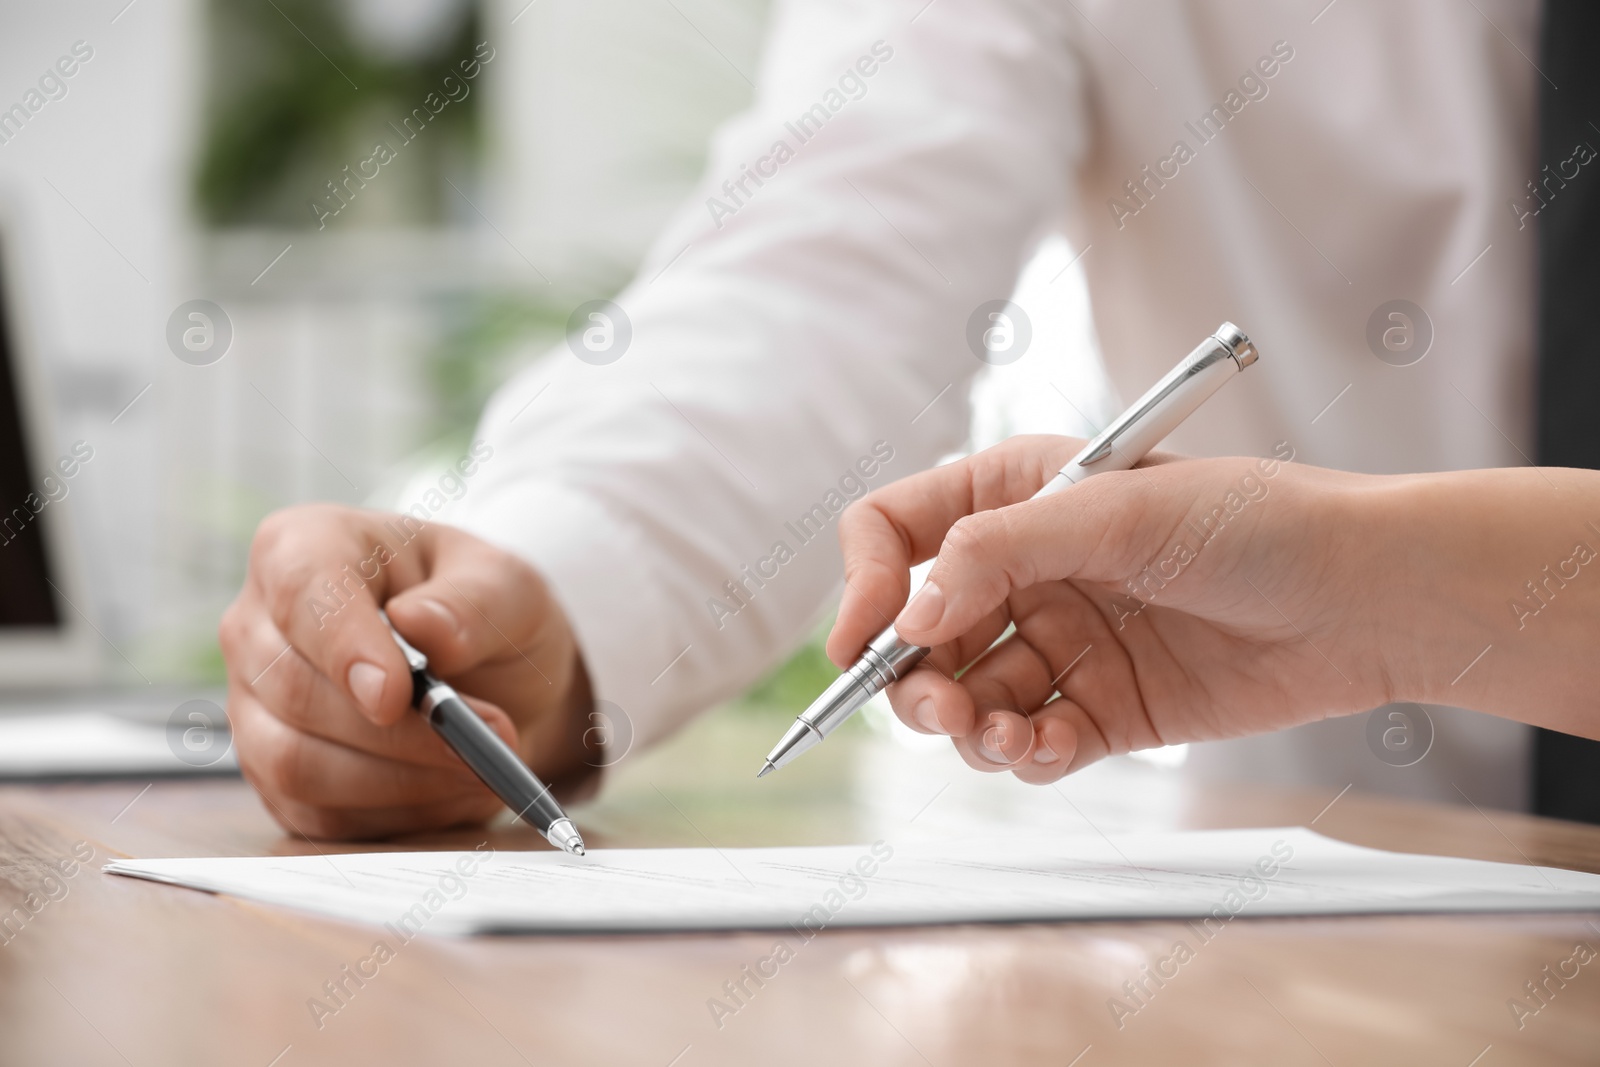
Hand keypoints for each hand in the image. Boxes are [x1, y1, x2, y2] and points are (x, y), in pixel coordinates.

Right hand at [219, 505, 593, 838]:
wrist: (489, 673)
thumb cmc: (482, 611)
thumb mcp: (508, 586)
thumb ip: (473, 603)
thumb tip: (422, 625)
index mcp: (306, 547)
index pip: (301, 592)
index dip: (343, 647)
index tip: (393, 695)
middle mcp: (257, 625)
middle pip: (295, 691)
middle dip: (398, 730)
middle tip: (486, 737)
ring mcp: (254, 705)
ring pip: (296, 763)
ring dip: (400, 778)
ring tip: (477, 764)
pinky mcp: (272, 774)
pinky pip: (314, 813)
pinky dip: (392, 812)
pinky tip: (446, 787)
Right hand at [828, 436, 1400, 783]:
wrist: (1362, 595)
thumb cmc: (1249, 521)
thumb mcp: (1113, 510)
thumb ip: (997, 553)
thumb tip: (907, 618)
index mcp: (1016, 497)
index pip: (895, 533)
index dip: (862, 584)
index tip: (861, 642)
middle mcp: (1027, 570)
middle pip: (920, 634)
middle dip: (913, 679)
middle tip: (938, 708)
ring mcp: (1063, 642)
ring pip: (967, 698)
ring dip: (965, 726)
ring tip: (999, 735)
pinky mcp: (1102, 707)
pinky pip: (1029, 741)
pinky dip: (1021, 754)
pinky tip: (1044, 748)